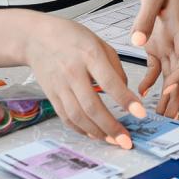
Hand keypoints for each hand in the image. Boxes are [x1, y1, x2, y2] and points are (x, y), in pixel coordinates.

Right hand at [20, 15, 141, 146]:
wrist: (36, 38)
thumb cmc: (73, 38)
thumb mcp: (100, 44)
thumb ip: (116, 68)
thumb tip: (126, 94)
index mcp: (90, 55)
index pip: (110, 82)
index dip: (126, 100)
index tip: (141, 113)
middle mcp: (73, 72)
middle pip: (92, 105)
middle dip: (111, 126)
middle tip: (126, 141)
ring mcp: (60, 85)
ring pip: (78, 115)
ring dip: (97, 132)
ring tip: (113, 141)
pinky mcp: (51, 95)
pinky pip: (66, 117)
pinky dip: (81, 129)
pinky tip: (94, 134)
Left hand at [131, 0, 178, 118]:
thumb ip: (144, 19)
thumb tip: (136, 41)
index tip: (168, 90)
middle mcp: (176, 42)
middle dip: (176, 96)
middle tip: (169, 117)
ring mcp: (168, 45)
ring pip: (171, 76)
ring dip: (167, 95)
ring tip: (161, 115)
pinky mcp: (158, 45)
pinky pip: (157, 68)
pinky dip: (150, 81)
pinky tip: (141, 92)